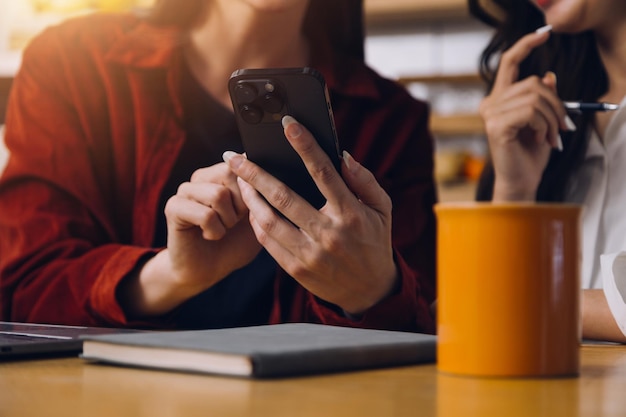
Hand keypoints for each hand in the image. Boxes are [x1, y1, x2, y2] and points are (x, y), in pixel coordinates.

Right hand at [121, 163, 261, 316]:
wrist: (210, 270)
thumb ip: (263, 195)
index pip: (243, 162)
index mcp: (222, 173)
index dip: (252, 190)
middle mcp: (202, 176)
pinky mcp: (174, 207)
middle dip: (241, 204)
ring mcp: (186, 190)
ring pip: (218, 194)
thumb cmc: (236, 243)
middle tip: (234, 221)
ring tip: (223, 229)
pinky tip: (210, 236)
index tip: (248, 210)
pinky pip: (205, 214)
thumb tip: (263, 172)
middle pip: (230, 173)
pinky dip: (215, 231)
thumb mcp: (259, 218)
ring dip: (228, 220)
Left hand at [223, 116, 397, 315]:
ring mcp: (310, 254)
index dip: (305, 145)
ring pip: (269, 221)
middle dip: (255, 173)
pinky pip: (268, 243)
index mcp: (351, 214)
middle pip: (283, 196)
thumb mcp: (382, 210)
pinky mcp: (297, 269)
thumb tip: (343, 156)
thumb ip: (365, 181)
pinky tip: (252, 208)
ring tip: (239, 181)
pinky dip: (256, 223)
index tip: (288, 124)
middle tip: (235, 157)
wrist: (369, 292)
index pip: (323, 172)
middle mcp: (329, 234)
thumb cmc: (375, 243)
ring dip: (249, 198)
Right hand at [479, 26, 574, 200]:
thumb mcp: (543, 120)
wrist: (521, 181)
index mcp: (498, 100)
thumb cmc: (530, 154)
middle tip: (563, 126)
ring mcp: (490, 114)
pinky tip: (541, 139)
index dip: (525, 46)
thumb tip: (548, 76)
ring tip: (552, 136)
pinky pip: (531, 112)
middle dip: (556, 103)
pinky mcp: (496, 126)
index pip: (509, 64)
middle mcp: (490, 104)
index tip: (543, 35)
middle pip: (533, 83)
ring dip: (552, 118)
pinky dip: (544, 125)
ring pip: (535, 97)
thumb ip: (543, 97)